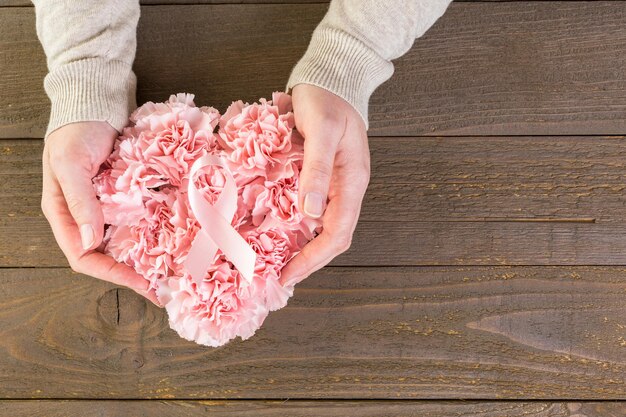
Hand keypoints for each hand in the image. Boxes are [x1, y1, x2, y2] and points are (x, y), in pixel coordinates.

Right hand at [41, 121, 161, 306]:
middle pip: (107, 256)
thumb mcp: (71, 164)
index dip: (111, 274)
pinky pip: (140, 220)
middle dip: (133, 273)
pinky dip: (154, 232)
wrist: (95, 102)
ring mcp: (107, 207)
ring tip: (171, 270)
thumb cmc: (76, 131)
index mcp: (64, 215)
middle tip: (162, 287)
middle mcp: (86, 216)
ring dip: (145, 257)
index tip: (142, 282)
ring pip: (126, 241)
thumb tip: (92, 243)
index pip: (84, 257)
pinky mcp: (125, 195)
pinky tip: (174, 240)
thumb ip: (79, 202)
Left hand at [279, 84, 370, 286]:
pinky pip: (314, 210)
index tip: (288, 275)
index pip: (337, 234)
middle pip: (332, 237)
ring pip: (323, 227)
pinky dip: (298, 226)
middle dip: (308, 260)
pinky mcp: (324, 176)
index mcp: (351, 182)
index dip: (313, 258)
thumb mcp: (321, 130)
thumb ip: (317, 170)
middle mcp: (346, 188)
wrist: (332, 78)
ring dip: (303, 247)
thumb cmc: (326, 100)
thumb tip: (310, 212)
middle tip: (280, 276)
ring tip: (278, 262)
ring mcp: (337, 184)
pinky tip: (280, 232)